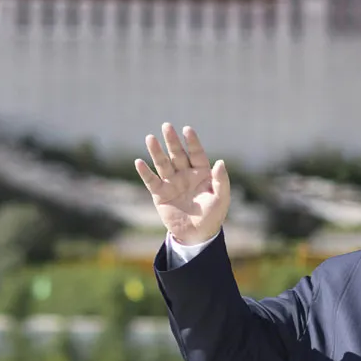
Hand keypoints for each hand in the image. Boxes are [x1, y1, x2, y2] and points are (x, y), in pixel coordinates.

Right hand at [135, 123, 229, 245]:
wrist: (197, 234)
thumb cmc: (212, 216)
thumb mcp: (221, 198)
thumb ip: (221, 180)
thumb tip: (220, 162)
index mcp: (201, 173)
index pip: (196, 153)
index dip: (192, 142)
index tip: (187, 129)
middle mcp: (185, 174)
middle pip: (177, 154)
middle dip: (172, 141)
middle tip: (166, 126)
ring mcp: (172, 183)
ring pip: (163, 164)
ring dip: (156, 152)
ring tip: (150, 138)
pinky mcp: (160, 194)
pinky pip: (151, 181)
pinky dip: (145, 172)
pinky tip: (139, 162)